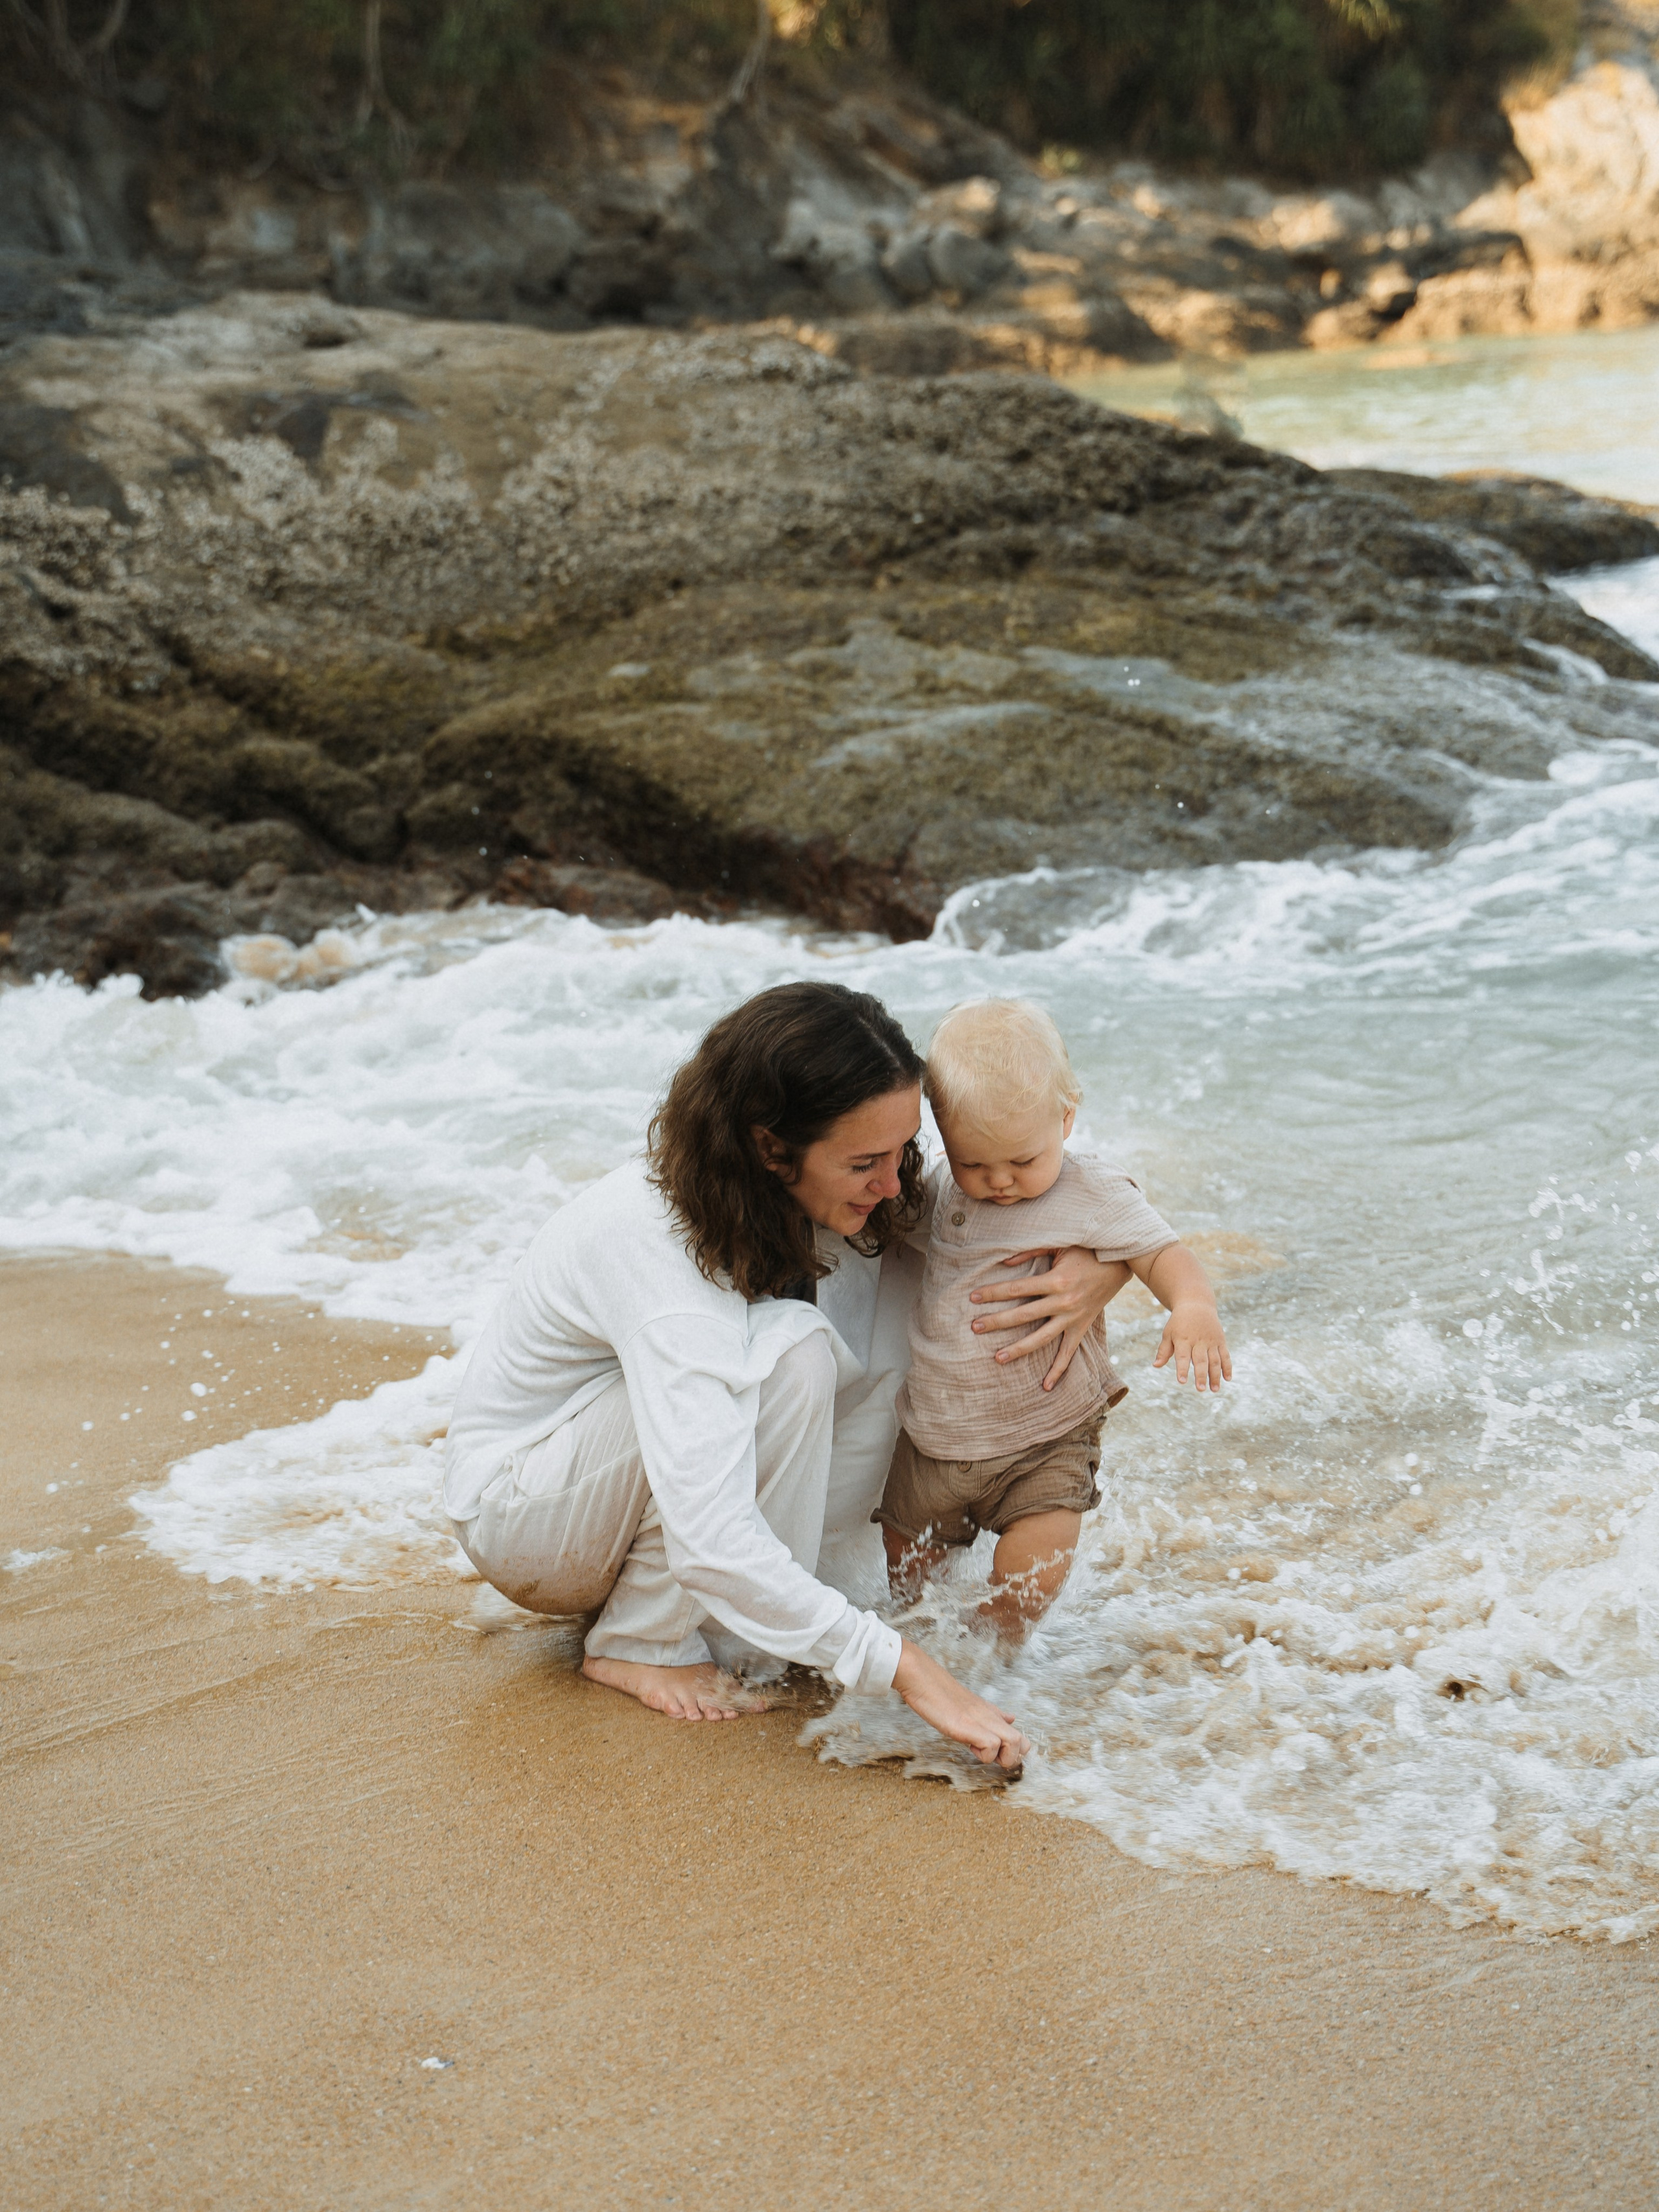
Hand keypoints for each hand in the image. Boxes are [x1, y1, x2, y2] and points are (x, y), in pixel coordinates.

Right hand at [892, 1640, 1029, 1770]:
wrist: (923, 1679)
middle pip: (1023, 1743)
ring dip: (1000, 1758)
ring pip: (1015, 1743)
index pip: (1021, 1737)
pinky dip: (983, 1754)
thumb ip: (994, 1713)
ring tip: (978, 1751)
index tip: (994, 1755)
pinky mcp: (969, 1726)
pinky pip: (991, 1745)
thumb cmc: (940, 1693)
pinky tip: (968, 1745)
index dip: (1013, 1753)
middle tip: (990, 1758)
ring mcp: (982, 1720)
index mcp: (992, 1714)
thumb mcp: (973, 1704)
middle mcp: (992, 1717)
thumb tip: (1011, 1718)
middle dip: (1012, 1759)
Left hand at [969, 1247, 1130, 1389]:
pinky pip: (1069, 1352)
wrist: (1120, 1262)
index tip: (973, 1297)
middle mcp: (1063, 1301)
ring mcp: (1073, 1317)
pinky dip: (1058, 1370)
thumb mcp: (1059, 1245)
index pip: (1016, 1289)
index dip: (993, 1293)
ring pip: (1042, 1338)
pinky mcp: (1082, 1326)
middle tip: (974, 1327)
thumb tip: (1004, 1264)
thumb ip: (1030, 1253)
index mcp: (1055, 1280)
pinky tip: (1045, 1386)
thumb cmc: (1087, 1249)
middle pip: (1023, 1314)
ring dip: (1019, 1349)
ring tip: (997, 1358)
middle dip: (997, 1321)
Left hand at [1153, 1299, 1231, 1390]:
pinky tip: (1228, 1379)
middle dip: (1201, 1375)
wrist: (1196, 1304)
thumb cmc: (1179, 1323)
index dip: (1182, 1369)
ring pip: (1215, 1360)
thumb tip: (1155, 1365)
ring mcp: (1211, 1341)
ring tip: (1214, 1390)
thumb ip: (1163, 1351)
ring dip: (1215, 1375)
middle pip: (1201, 1360)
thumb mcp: (1168, 1334)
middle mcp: (1198, 1341)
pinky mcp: (1221, 1341)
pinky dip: (1227, 1367)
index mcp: (1183, 1339)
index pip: (1182, 1357)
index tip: (1182, 1381)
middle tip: (1200, 1389)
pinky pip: (1225, 1355)